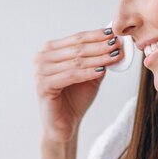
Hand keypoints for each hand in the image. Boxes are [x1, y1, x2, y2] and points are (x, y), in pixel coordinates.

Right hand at [33, 27, 123, 142]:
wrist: (64, 124)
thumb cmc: (75, 99)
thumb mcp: (89, 74)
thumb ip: (98, 59)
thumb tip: (114, 42)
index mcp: (50, 50)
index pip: (77, 38)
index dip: (97, 35)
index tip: (115, 34)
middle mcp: (41, 57)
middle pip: (77, 48)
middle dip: (100, 46)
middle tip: (117, 44)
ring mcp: (40, 71)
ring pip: (75, 61)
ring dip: (98, 58)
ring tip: (115, 56)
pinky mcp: (42, 85)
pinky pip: (70, 75)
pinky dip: (87, 72)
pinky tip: (102, 71)